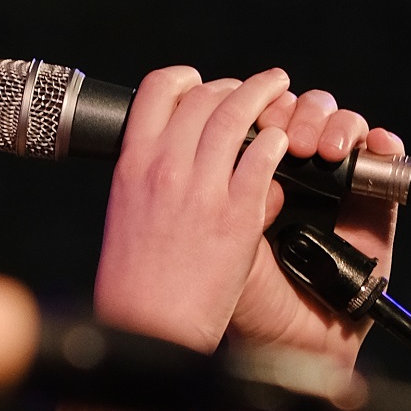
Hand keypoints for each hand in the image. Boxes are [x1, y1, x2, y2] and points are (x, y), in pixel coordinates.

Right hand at [92, 67, 294, 352]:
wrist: (149, 331)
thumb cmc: (134, 286)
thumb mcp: (124, 218)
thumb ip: (147, 181)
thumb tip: (172, 161)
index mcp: (131, 166)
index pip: (158, 91)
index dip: (186, 80)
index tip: (201, 85)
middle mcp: (164, 168)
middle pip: (205, 97)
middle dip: (234, 87)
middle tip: (254, 91)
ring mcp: (202, 189)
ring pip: (238, 115)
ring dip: (266, 96)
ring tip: (283, 92)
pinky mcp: (237, 214)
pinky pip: (264, 158)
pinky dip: (277, 143)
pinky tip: (285, 145)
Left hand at [226, 96, 399, 357]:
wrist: (287, 342)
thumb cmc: (252, 299)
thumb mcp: (226, 242)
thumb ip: (230, 192)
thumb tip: (250, 145)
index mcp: (256, 175)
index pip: (265, 120)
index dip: (264, 109)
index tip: (259, 120)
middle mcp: (298, 174)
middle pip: (306, 113)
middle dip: (301, 114)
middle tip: (294, 140)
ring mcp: (338, 187)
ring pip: (343, 126)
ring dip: (337, 125)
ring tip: (326, 151)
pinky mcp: (374, 205)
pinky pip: (387, 159)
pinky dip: (383, 144)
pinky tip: (372, 145)